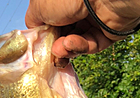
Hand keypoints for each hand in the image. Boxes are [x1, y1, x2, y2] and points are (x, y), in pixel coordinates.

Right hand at [25, 0, 139, 59]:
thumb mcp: (39, 6)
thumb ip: (34, 21)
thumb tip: (34, 32)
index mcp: (62, 2)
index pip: (51, 22)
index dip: (46, 36)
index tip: (41, 47)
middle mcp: (78, 9)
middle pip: (63, 35)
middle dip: (55, 46)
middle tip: (51, 52)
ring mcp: (93, 21)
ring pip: (76, 43)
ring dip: (66, 48)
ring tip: (60, 49)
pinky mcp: (106, 33)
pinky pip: (90, 45)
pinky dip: (79, 47)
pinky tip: (71, 45)